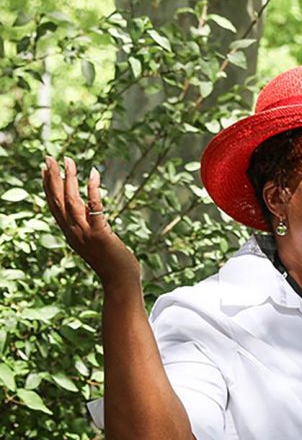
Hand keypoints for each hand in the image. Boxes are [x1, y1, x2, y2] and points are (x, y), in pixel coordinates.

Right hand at [42, 156, 139, 286]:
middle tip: (50, 157)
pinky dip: (92, 191)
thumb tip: (91, 207)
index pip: (54, 206)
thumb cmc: (113, 261)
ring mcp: (86, 234)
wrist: (120, 281)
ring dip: (70, 179)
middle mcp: (74, 232)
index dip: (48, 187)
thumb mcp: (97, 239)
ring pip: (72, 202)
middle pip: (58, 201)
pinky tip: (93, 175)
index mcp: (71, 232)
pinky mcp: (101, 235)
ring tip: (69, 161)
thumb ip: (91, 223)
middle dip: (53, 178)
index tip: (44, 169)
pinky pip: (95, 209)